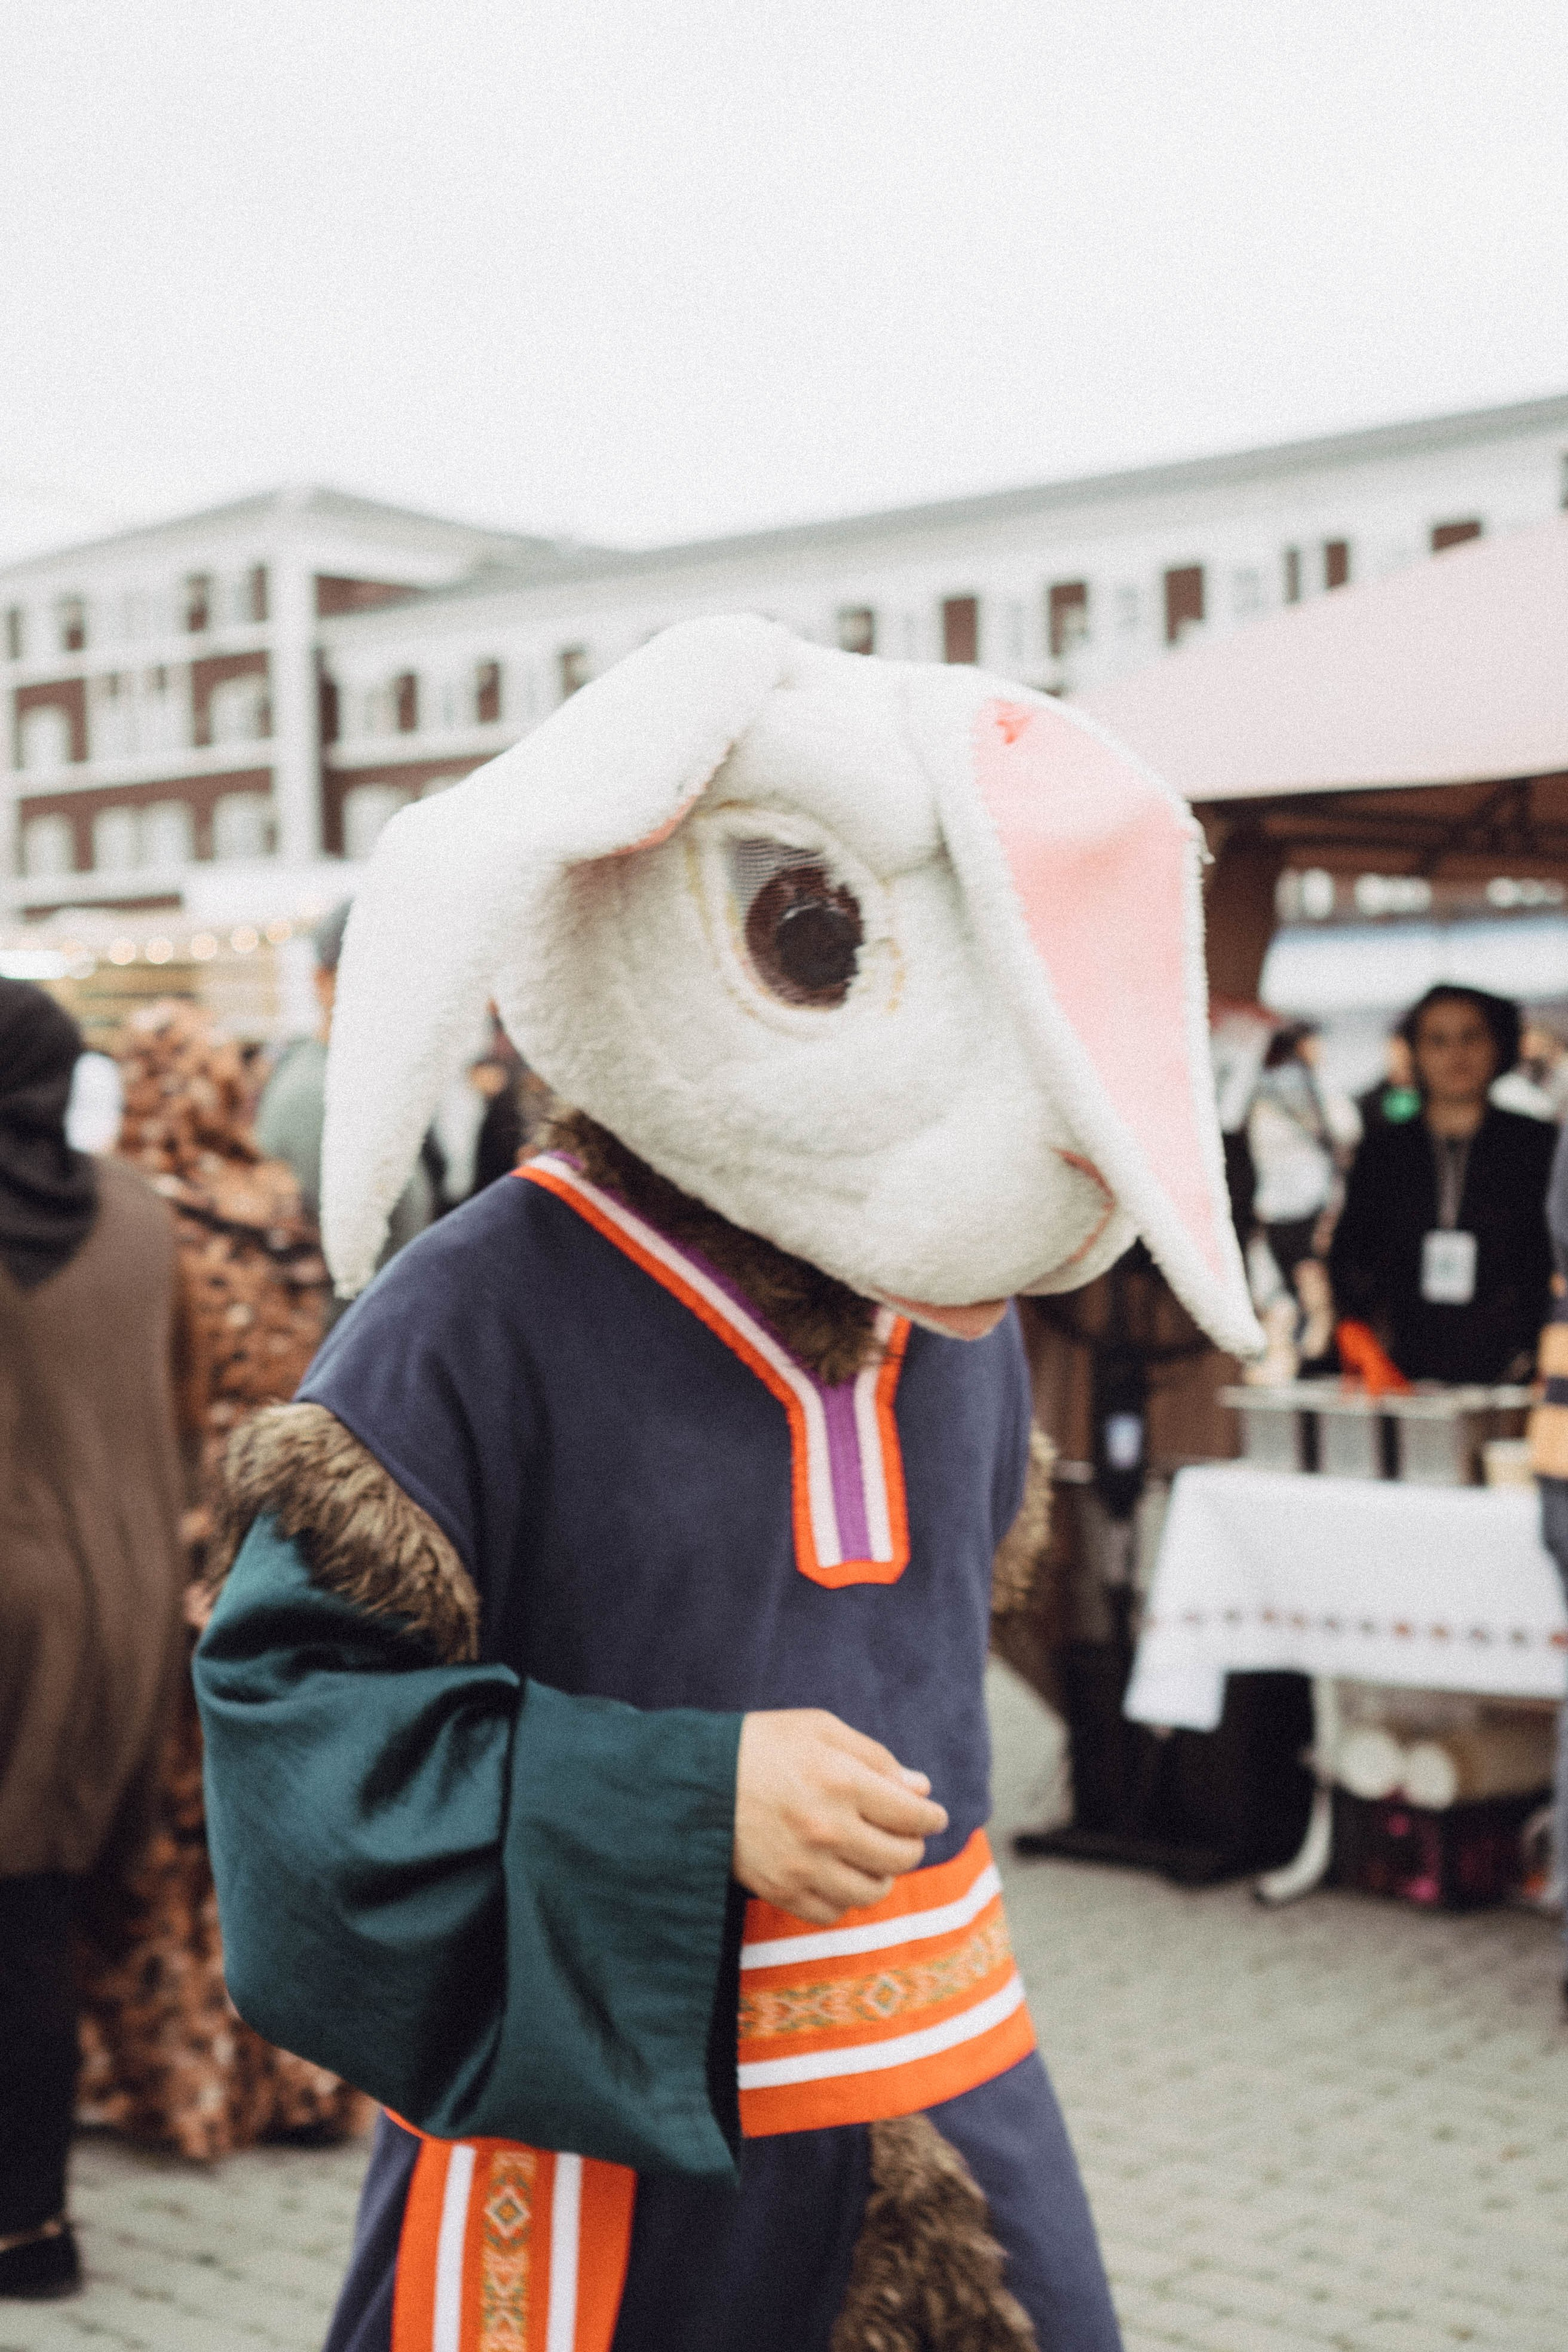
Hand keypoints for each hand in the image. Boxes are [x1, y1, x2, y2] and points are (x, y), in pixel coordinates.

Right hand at [733, 1709, 947, 1924]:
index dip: (931, 1817)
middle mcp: (827, 1829)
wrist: (693, 1780)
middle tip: (902, 1834)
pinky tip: (836, 1873)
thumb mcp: (819, 1730)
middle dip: (910, 1844)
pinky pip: (834, 1913)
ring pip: (872, 1892)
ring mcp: (804, 1867)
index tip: (933, 1816)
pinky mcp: (781, 1892)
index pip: (912, 1815)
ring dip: (880, 1875)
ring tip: (870, 1856)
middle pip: (900, 1857)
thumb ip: (875, 1757)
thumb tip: (920, 1789)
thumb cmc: (761, 1745)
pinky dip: (844, 1897)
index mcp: (841, 1781)